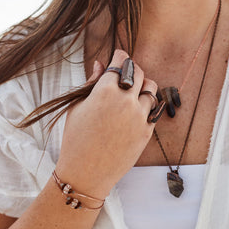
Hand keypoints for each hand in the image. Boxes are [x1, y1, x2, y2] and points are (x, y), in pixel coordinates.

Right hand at [55, 50, 157, 198]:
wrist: (85, 173)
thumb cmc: (75, 139)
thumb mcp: (77, 108)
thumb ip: (91, 83)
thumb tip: (101, 64)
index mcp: (105, 91)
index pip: (120, 62)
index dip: (119, 55)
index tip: (119, 55)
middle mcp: (125, 101)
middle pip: (138, 72)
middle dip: (131, 68)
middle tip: (125, 72)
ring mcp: (139, 117)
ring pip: (151, 89)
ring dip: (142, 86)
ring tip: (133, 90)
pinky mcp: (146, 132)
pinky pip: (154, 110)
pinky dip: (147, 105)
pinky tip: (137, 107)